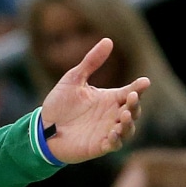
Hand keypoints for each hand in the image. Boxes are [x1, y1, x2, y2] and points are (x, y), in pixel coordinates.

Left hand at [40, 38, 148, 162]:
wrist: (42, 128)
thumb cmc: (59, 104)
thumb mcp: (73, 79)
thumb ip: (91, 62)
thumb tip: (108, 40)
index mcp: (110, 99)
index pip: (131, 92)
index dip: (139, 88)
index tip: (144, 82)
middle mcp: (112, 115)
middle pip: (133, 110)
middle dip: (135, 105)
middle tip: (132, 97)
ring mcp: (107, 131)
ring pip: (128, 128)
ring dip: (129, 123)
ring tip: (124, 115)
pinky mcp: (99, 146)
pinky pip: (114, 145)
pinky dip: (117, 140)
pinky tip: (113, 133)